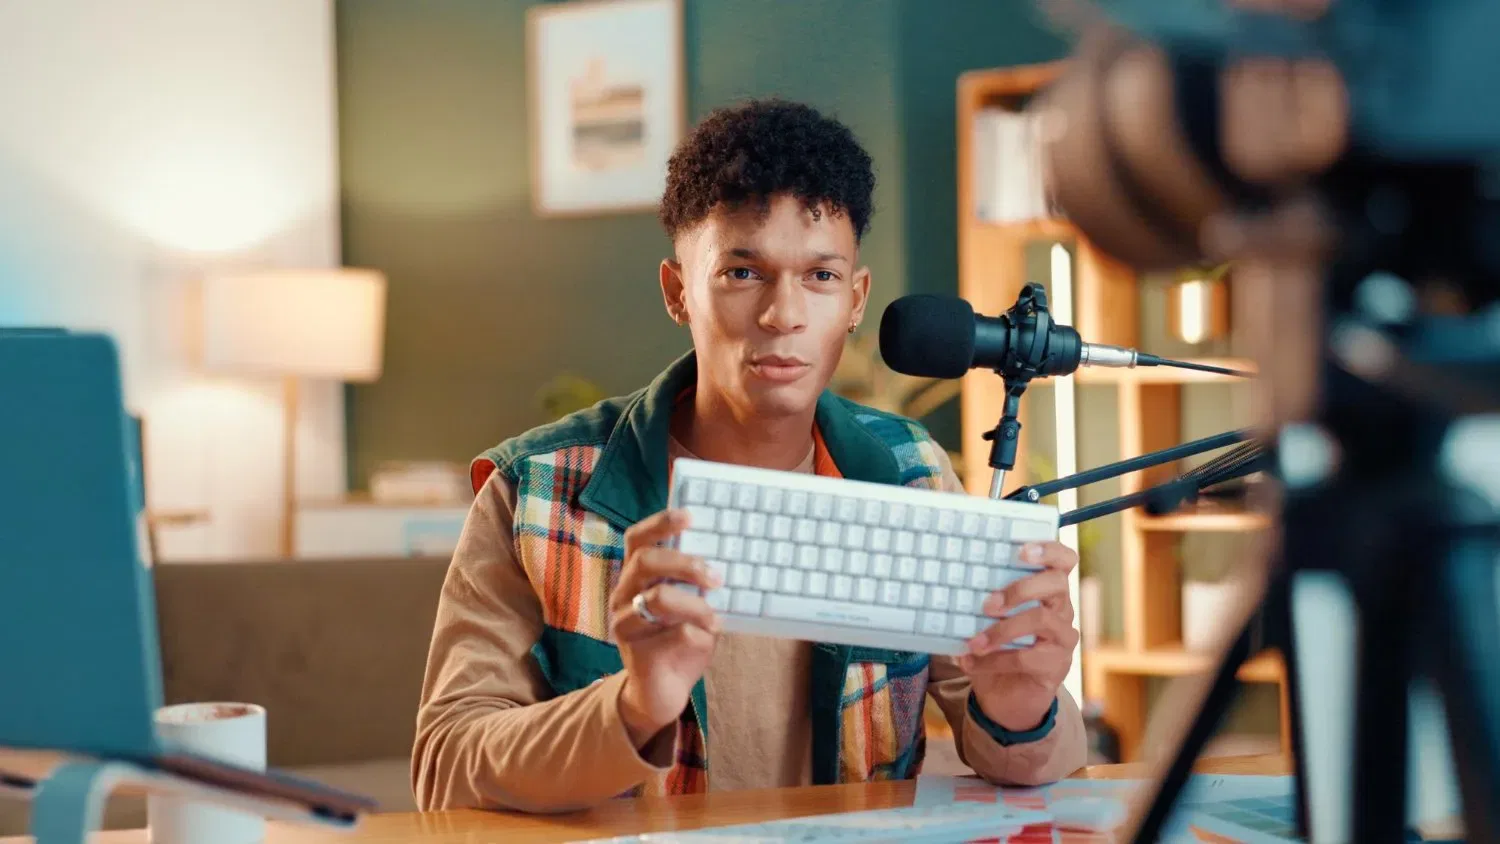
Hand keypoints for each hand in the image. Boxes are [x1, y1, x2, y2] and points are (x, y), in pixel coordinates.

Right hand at [609, 509, 722, 747]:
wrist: (663, 692)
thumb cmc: (680, 640)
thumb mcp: (694, 606)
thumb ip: (701, 586)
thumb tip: (733, 562)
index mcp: (637, 577)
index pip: (638, 539)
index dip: (660, 523)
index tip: (689, 517)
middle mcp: (624, 595)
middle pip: (644, 561)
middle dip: (684, 562)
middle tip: (714, 575)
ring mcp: (624, 623)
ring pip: (657, 598)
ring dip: (695, 604)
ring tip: (714, 617)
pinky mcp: (634, 651)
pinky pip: (671, 634)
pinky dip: (696, 634)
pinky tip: (707, 639)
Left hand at [957, 541, 1079, 731]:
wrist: (1006, 696)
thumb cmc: (995, 646)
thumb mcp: (985, 619)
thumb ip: (976, 600)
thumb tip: (944, 584)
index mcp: (1046, 589)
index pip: (1064, 560)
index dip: (1049, 550)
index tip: (1021, 550)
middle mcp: (1061, 608)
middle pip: (1057, 583)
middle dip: (1020, 588)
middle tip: (987, 603)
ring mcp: (1062, 637)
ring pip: (1042, 619)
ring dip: (1002, 629)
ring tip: (974, 642)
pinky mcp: (1056, 665)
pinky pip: (1027, 657)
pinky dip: (995, 660)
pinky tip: (970, 662)